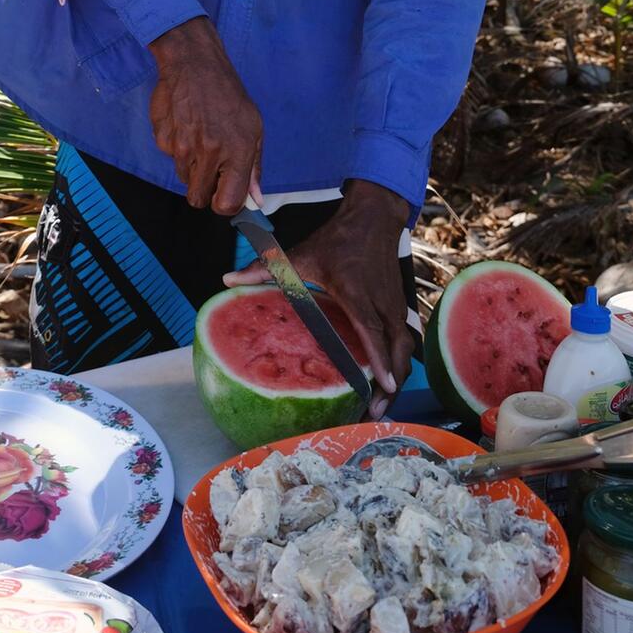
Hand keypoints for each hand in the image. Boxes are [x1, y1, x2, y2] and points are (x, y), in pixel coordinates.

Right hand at [148, 16, 262, 215]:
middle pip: (198, 198)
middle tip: (211, 168)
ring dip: (191, 166)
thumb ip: (254, 168)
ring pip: (184, 178)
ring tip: (201, 137)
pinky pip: (169, 157)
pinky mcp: (163, 138)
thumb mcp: (254, 128)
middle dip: (204, 190)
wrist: (195, 63)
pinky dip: (177, 147)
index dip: (224, 204)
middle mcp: (210, 152)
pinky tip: (186, 126)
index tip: (224, 195)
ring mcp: (183, 146)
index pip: (227, 203)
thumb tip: (256, 200)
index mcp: (238, 151)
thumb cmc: (228, 95)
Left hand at [224, 178, 414, 418]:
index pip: (372, 332)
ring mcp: (395, 306)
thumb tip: (227, 279)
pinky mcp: (400, 308)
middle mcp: (382, 304)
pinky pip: (405, 342)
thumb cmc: (338, 240)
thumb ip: (265, 268)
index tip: (384, 387)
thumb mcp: (301, 253)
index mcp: (357, 294)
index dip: (379, 360)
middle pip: (397, 351)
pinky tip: (385, 383)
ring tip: (380, 407)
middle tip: (374, 415)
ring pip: (405, 350)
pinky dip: (398, 364)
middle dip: (391, 385)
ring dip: (397, 378)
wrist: (374, 217)